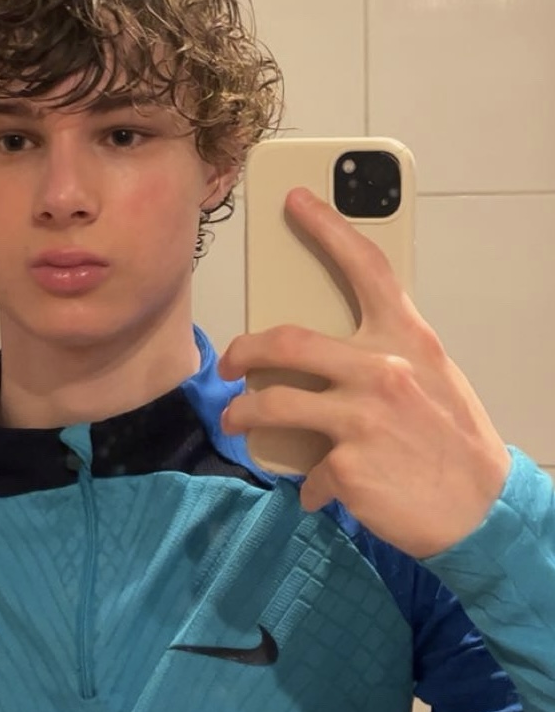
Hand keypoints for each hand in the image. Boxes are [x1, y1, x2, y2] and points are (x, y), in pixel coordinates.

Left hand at [218, 187, 510, 558]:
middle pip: (286, 342)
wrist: (482, 511)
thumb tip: (328, 356)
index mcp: (407, 340)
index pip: (366, 267)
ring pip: (272, 405)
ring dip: (242, 416)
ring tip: (236, 423)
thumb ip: (385, 357)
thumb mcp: (432, 379)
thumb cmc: (454, 442)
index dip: (328, 228)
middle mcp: (382, 370)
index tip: (295, 200)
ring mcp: (362, 418)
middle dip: (243, 351)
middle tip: (229, 363)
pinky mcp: (346, 466)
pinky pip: (304, 471)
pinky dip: (307, 486)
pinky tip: (319, 492)